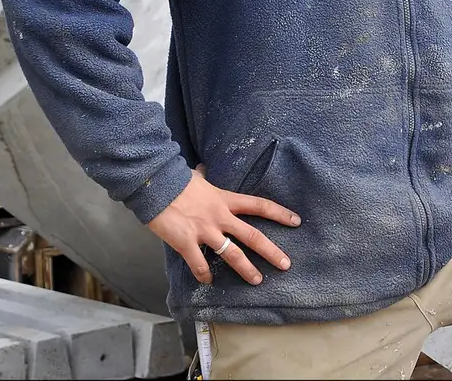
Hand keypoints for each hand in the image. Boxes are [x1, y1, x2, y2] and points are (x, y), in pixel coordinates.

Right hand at [146, 166, 300, 285]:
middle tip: (286, 264)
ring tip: (258, 280)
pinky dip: (204, 275)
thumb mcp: (197, 177)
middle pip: (253, 236)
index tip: (296, 221)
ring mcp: (205, 231)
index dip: (279, 214)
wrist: (155, 185)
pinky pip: (199, 263)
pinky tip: (208, 282)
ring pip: (232, 254)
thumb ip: (205, 179)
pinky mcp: (186, 243)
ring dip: (246, 269)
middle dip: (271, 251)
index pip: (259, 206)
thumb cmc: (176, 179)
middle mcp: (220, 217)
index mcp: (226, 199)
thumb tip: (203, 170)